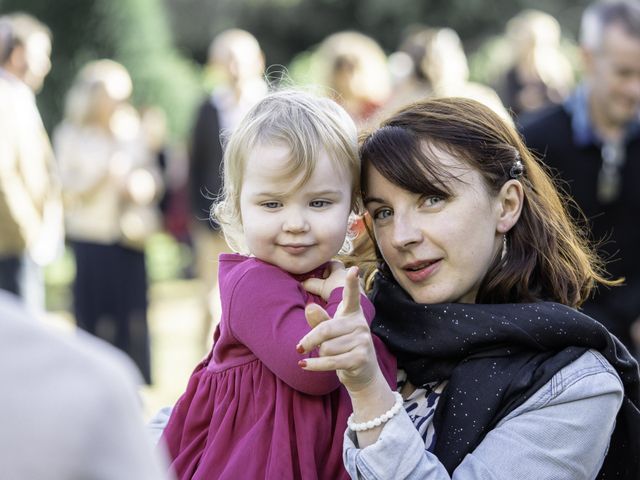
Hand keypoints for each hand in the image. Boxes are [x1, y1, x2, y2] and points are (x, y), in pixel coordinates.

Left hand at [297, 267, 380, 392]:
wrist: (363, 373)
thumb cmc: (342, 347)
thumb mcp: (330, 331)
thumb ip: (318, 320)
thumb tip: (309, 307)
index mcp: (352, 313)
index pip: (351, 297)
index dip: (352, 283)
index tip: (353, 269)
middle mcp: (360, 325)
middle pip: (326, 329)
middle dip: (310, 340)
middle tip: (299, 347)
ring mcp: (363, 341)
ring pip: (327, 347)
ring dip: (320, 355)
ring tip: (328, 357)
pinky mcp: (361, 358)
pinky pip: (330, 361)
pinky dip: (314, 365)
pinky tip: (304, 365)